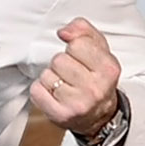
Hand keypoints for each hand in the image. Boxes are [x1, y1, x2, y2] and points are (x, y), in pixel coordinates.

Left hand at [29, 17, 121, 136]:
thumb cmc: (96, 78)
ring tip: (64, 84)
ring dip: (51, 77)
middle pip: (59, 60)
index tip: (79, 56)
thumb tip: (64, 31)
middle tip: (71, 73)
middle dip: (61, 63)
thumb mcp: (99, 49)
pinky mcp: (60, 115)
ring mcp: (78, 104)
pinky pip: (36, 90)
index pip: (77, 44)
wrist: (98, 115)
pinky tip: (54, 94)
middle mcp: (95, 89)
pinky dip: (41, 90)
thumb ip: (83, 30)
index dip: (74, 48)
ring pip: (46, 75)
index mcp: (108, 69)